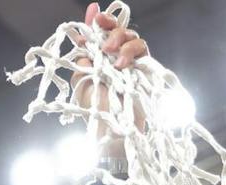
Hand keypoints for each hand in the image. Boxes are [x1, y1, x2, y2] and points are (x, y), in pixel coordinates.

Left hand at [74, 3, 149, 149]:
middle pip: (119, 30)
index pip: (101, 33)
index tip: (94, 12)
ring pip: (133, 38)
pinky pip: (143, 50)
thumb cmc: (96, 111)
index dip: (99, 20)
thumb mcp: (81, 85)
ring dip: (122, 42)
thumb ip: (81, 64)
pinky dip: (132, 52)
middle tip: (104, 46)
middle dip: (111, 30)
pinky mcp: (144, 69)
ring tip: (114, 60)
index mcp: (100, 58)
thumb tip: (83, 44)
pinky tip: (123, 64)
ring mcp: (132, 63)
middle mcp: (116, 57)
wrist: (113, 130)